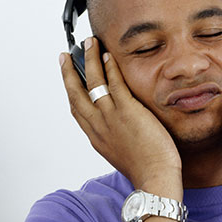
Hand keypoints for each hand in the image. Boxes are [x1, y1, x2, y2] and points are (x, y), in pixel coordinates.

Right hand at [59, 37, 179, 190]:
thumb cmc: (146, 170)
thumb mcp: (123, 155)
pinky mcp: (127, 111)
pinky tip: (108, 55)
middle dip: (69, 71)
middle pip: (76, 92)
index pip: (77, 110)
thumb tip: (122, 134)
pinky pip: (114, 83)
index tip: (68, 78)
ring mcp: (111, 117)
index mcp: (97, 137)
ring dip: (89, 59)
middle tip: (66, 55)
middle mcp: (99, 125)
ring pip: (93, 82)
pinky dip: (109, 67)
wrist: (155, 178)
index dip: (70, 91)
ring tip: (89, 42)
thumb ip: (117, 140)